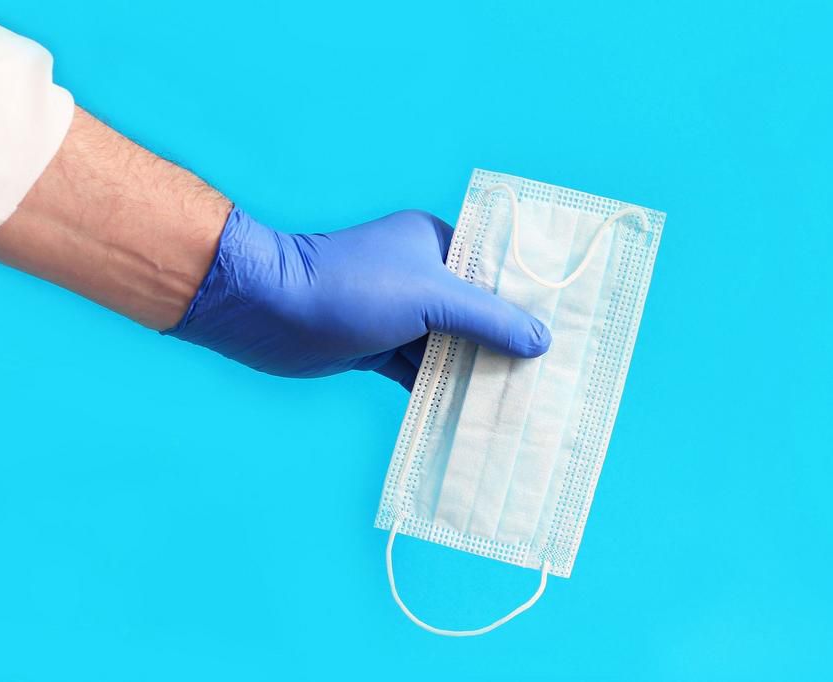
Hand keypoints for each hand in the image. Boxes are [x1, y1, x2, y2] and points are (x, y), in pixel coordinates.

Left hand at [165, 208, 551, 389]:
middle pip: (476, 313)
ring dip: (475, 373)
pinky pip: (419, 371)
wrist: (269, 311)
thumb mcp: (432, 298)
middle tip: (549, 374)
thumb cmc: (351, 288)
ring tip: (520, 402)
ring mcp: (398, 314)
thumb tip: (542, 341)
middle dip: (506, 344)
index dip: (528, 300)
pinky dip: (440, 391)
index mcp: (436, 244)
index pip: (495, 270)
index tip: (563, 329)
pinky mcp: (377, 348)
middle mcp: (420, 275)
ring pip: (449, 347)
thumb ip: (490, 319)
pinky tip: (470, 416)